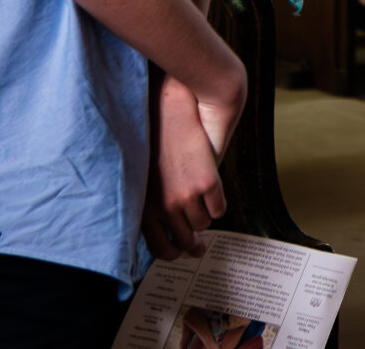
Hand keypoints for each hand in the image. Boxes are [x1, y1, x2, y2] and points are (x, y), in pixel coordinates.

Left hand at [145, 81, 227, 259]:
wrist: (171, 110)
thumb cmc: (153, 141)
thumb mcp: (145, 180)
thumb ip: (154, 205)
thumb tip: (168, 229)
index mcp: (145, 208)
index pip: (160, 248)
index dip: (173, 253)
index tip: (180, 251)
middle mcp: (165, 207)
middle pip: (186, 241)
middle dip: (194, 245)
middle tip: (199, 245)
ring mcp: (187, 196)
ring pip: (204, 224)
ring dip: (205, 219)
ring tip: (202, 207)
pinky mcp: (207, 183)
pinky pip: (219, 208)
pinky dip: (218, 205)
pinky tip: (213, 194)